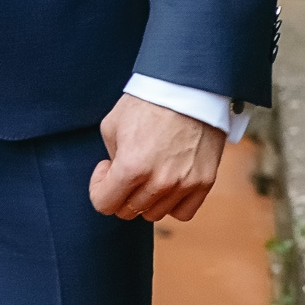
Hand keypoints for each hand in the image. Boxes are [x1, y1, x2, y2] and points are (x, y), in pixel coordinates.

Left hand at [88, 93, 224, 221]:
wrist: (187, 90)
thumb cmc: (146, 104)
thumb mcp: (112, 127)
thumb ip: (111, 159)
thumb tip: (116, 179)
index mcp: (131, 167)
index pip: (104, 204)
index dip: (99, 188)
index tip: (106, 168)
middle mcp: (159, 182)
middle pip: (128, 211)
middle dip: (120, 192)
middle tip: (126, 167)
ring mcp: (184, 185)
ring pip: (154, 214)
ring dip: (145, 198)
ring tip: (147, 171)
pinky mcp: (205, 183)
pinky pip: (183, 213)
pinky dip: (171, 204)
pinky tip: (166, 183)